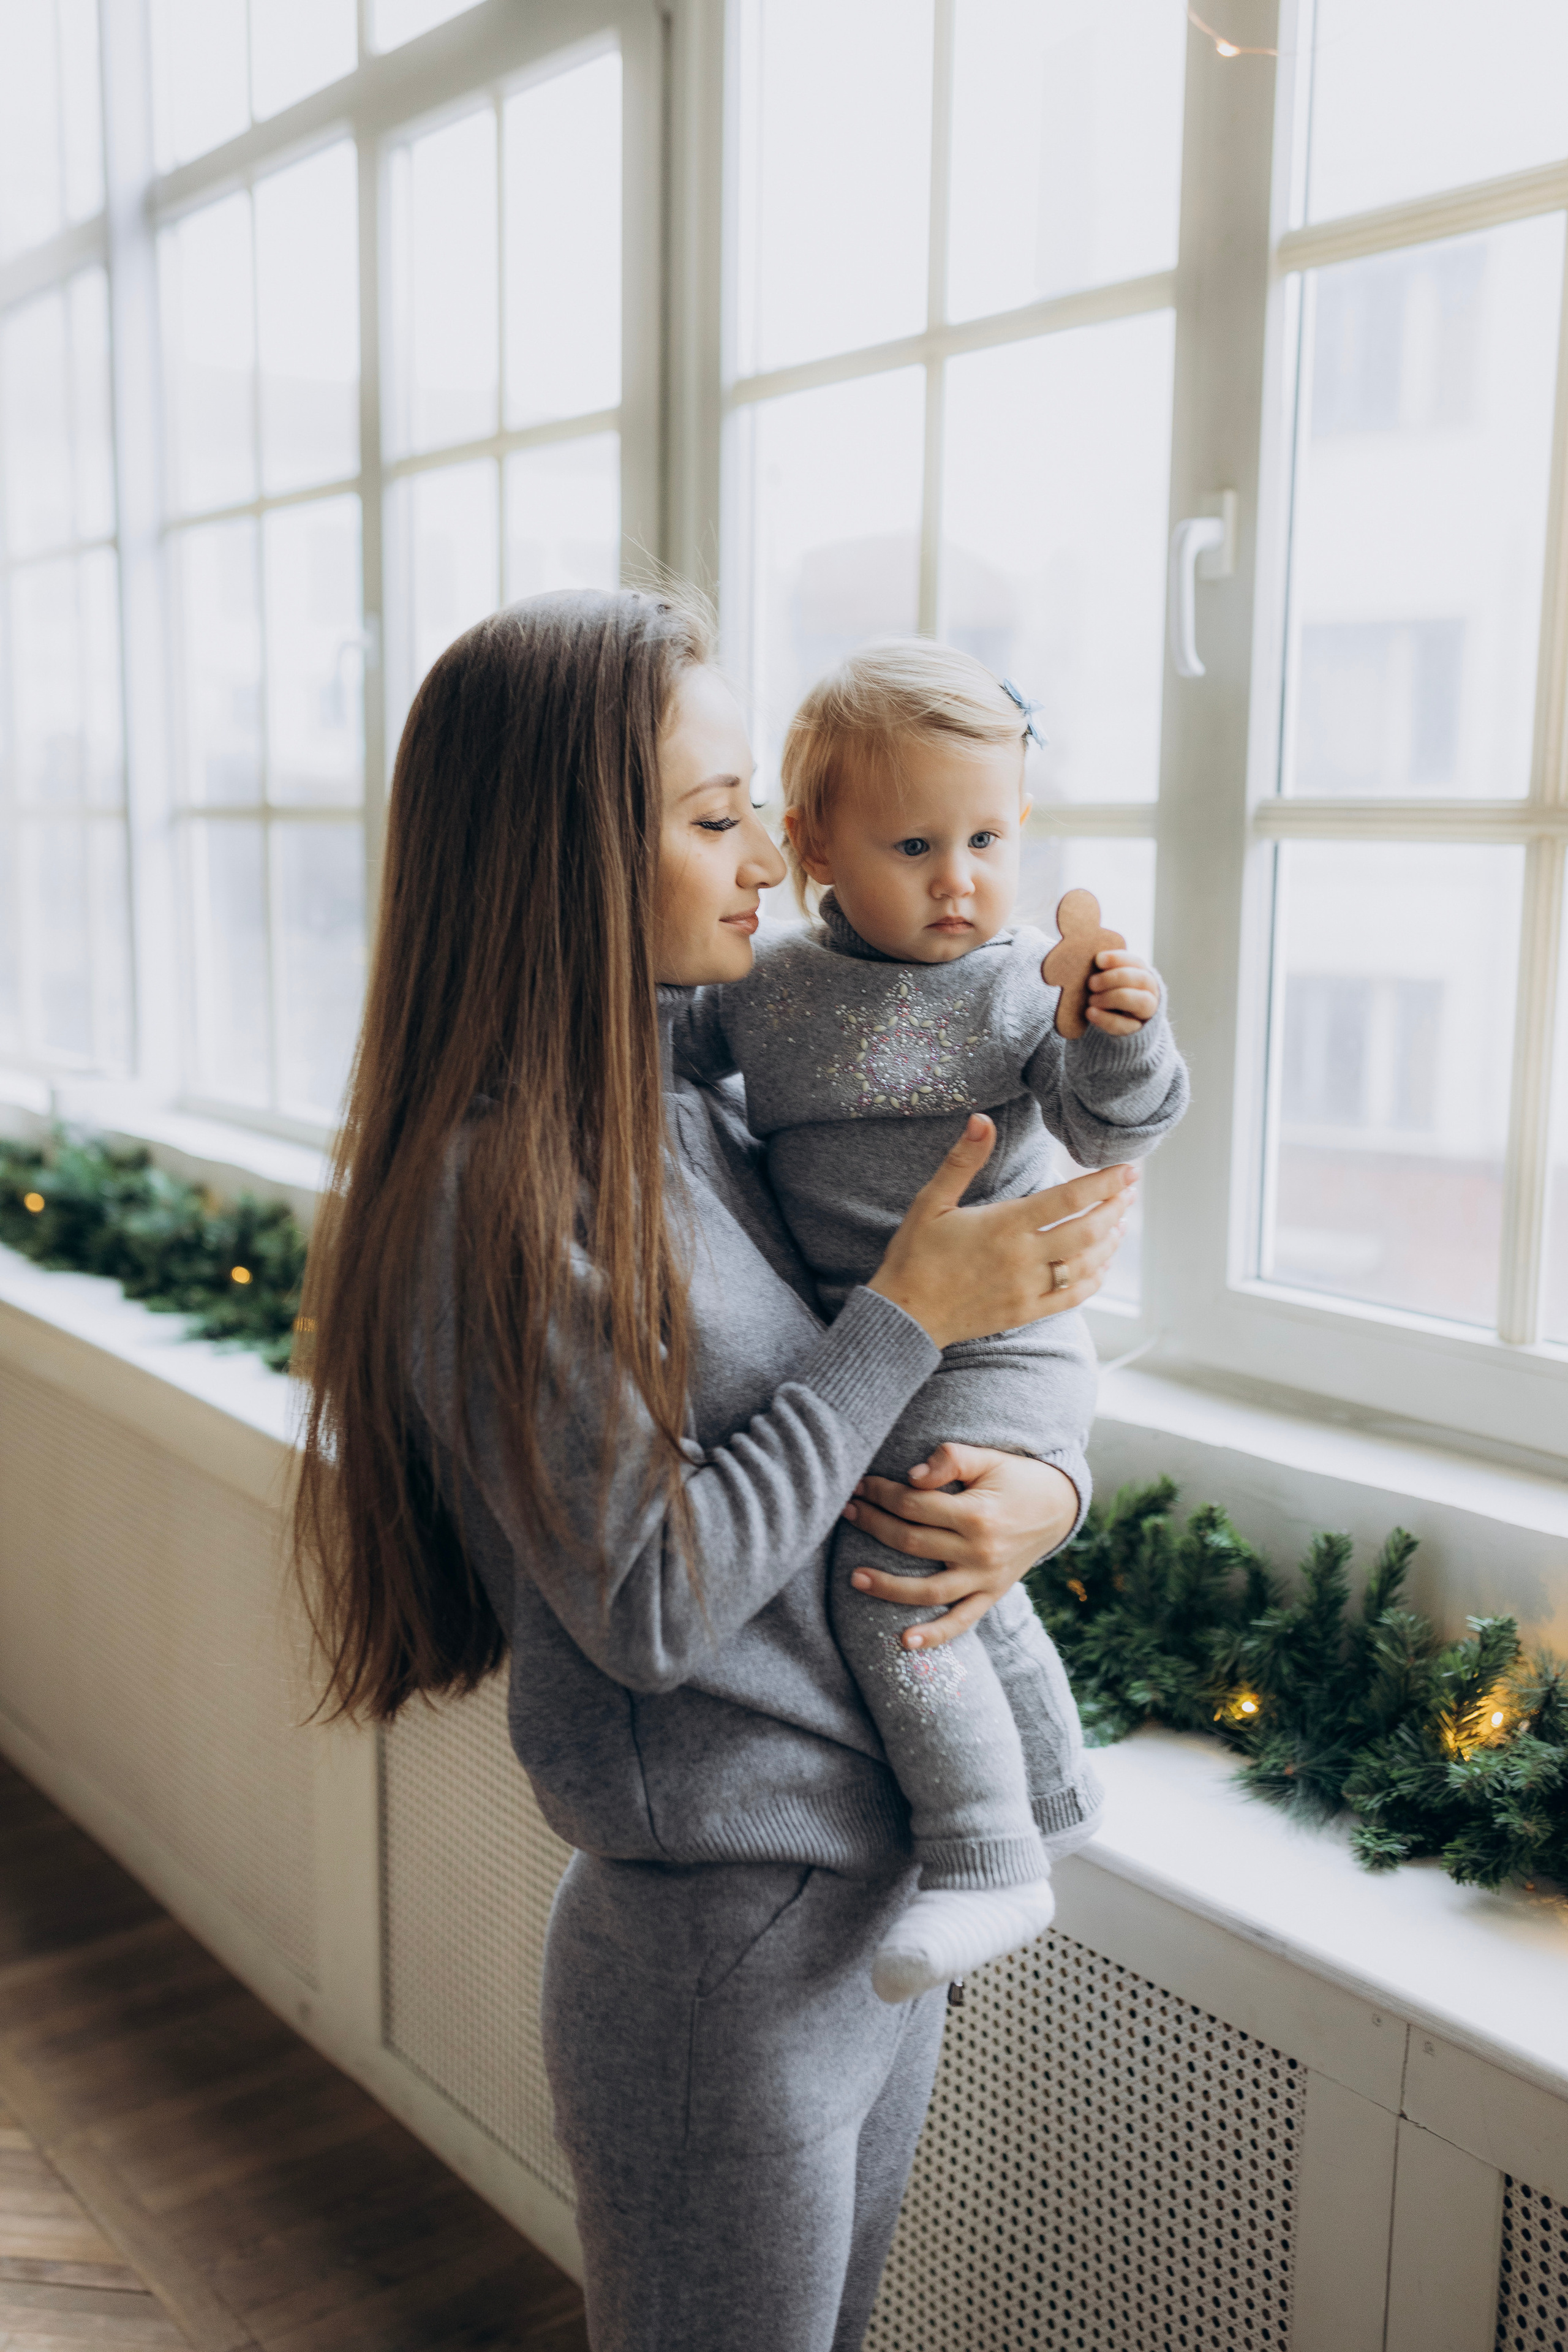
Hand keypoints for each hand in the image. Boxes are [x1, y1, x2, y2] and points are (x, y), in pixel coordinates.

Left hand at [842, 1445, 1078, 1649]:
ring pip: (928, 1591)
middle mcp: (980, 1551)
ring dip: (888, 1587)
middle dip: (874, 1526)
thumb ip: (950, 1459)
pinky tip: (904, 1641)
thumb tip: (911, 1477)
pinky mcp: (991, 1594)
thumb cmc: (1017, 1477)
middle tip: (847, 1512)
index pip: (914, 1505)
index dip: (881, 1493)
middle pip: (912, 1543)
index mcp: (977, 1514)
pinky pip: (962, 1621)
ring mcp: (986, 1578)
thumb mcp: (988, 1458)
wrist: (1060, 1507)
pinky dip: (935, 1635)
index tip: (860, 1485)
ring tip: (853, 1577)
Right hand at [868, 1116, 1135, 1348]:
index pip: (1069, 1199)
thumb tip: (981, 1119)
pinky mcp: (1026, 1312)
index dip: (1104, 1183)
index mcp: (1004, 1225)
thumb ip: (963, 1160)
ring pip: (1086, 1263)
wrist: (905, 1315)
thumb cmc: (915, 1255)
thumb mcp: (932, 1201)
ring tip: (1119, 1222)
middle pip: (1088, 1230)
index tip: (1128, 1170)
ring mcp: (1028, 1288)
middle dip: (1115, 1208)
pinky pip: (1073, 1296)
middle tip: (1130, 1191)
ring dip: (1109, 1240)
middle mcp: (1023, 1258)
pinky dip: (1095, 1278)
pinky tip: (1101, 1263)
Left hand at [1086, 949, 1160, 1035]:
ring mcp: (1146, 1012)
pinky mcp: (1136, 1031)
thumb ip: (1104, 971)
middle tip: (1091, 983)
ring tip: (1091, 1000)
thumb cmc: (1109, 994)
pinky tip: (1090, 1013)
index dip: (1118, 959)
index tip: (1098, 959)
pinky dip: (1106, 1019)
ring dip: (1113, 998)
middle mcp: (1150, 992)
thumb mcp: (1108, 980)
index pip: (1136, 962)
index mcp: (1143, 975)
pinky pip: (1126, 1025)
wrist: (1119, 1023)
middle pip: (1141, 979)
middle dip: (1115, 978)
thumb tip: (1091, 960)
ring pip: (1140, 1001)